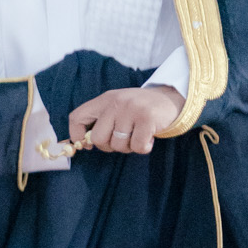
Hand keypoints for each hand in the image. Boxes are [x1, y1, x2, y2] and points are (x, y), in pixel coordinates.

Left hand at [67, 83, 182, 155]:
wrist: (171, 99)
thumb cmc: (140, 110)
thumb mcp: (118, 108)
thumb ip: (102, 120)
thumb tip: (85, 143)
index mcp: (105, 99)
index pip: (77, 117)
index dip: (77, 135)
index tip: (87, 145)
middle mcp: (116, 102)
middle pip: (98, 138)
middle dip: (109, 146)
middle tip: (123, 140)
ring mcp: (131, 109)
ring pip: (118, 145)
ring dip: (129, 147)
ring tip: (139, 135)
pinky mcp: (147, 118)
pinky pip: (137, 147)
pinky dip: (144, 148)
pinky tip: (149, 138)